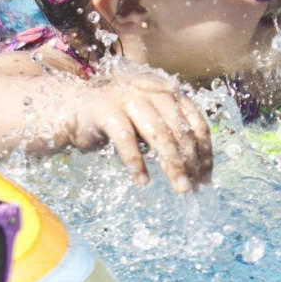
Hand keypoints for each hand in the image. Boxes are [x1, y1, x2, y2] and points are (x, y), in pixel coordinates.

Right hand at [67, 72, 213, 192]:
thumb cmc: (117, 118)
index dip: (205, 152)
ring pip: (160, 135)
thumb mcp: (150, 122)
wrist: (74, 107)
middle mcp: (152, 92)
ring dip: (173, 166)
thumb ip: (171, 134)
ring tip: (180, 189)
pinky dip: (136, 163)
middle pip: (181, 131)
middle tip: (194, 189)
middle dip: (192, 163)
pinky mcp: (107, 111)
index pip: (196, 123)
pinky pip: (126, 140)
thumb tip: (197, 168)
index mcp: (168, 93)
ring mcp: (129, 99)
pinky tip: (142, 182)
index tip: (206, 178)